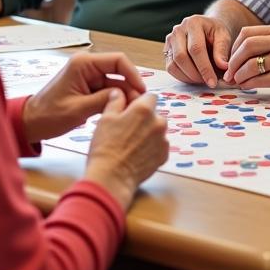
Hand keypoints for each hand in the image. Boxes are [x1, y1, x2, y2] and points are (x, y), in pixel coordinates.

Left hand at [22, 52, 146, 141]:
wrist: (32, 123)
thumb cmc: (49, 115)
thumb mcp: (78, 109)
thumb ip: (104, 100)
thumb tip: (127, 96)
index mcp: (83, 63)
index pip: (118, 60)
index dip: (133, 74)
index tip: (142, 91)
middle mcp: (87, 65)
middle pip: (119, 71)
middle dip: (130, 87)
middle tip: (138, 106)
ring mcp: (88, 76)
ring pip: (116, 82)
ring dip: (124, 96)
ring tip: (131, 112)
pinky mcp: (88, 86)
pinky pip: (108, 90)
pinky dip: (115, 100)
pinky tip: (121, 111)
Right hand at [84, 92, 167, 210]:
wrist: (111, 177)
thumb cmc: (105, 147)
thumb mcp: (105, 118)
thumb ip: (115, 101)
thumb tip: (119, 92)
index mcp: (144, 109)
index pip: (149, 96)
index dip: (139, 101)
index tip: (131, 109)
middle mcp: (158, 122)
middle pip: (154, 114)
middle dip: (144, 119)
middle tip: (127, 129)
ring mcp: (163, 140)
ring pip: (157, 130)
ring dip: (148, 133)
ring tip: (131, 144)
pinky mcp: (164, 155)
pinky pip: (159, 146)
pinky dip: (151, 147)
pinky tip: (137, 154)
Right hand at [164, 15, 233, 86]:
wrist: (208, 28)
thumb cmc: (216, 33)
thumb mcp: (224, 37)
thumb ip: (222, 51)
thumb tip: (223, 67)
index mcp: (193, 23)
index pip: (196, 49)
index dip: (204, 68)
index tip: (213, 82)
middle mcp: (178, 30)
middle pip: (181, 57)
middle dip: (195, 74)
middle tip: (208, 82)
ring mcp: (170, 40)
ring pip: (173, 64)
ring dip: (188, 77)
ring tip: (202, 80)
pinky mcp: (167, 51)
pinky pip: (170, 68)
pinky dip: (182, 77)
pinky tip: (194, 78)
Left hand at [224, 24, 269, 95]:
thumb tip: (243, 54)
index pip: (247, 33)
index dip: (235, 47)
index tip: (232, 58)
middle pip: (246, 46)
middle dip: (233, 61)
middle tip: (229, 72)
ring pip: (250, 64)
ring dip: (239, 74)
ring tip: (237, 81)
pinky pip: (260, 79)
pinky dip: (249, 83)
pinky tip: (247, 86)